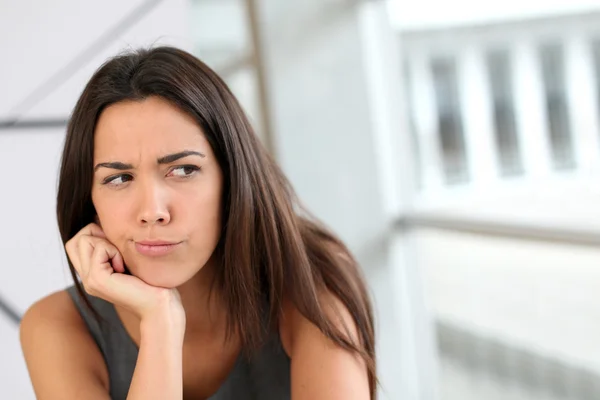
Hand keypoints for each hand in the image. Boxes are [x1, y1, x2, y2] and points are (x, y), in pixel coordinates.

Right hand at [65, 223, 184, 324]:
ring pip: (83, 239)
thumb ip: (113, 247)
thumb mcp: (129, 259)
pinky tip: (125, 267)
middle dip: (99, 235)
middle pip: (76, 239)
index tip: (119, 248)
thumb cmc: (152, 281)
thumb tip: (104, 222)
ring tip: (122, 261)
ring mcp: (89, 280)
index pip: (77, 242)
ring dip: (107, 243)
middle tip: (119, 253)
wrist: (160, 305)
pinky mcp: (96, 280)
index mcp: (92, 273)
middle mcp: (86, 278)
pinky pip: (99, 248)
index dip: (97, 235)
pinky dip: (114, 251)